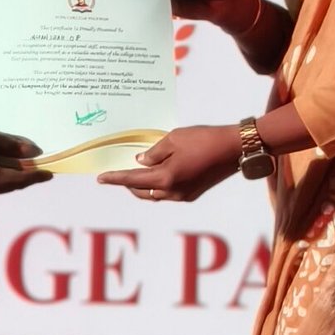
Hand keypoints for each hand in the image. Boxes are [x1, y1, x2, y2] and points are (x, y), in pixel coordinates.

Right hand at [0, 119, 48, 198]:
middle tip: (39, 168)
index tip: (49, 173)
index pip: (17, 180)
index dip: (34, 176)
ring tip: (24, 166)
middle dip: (25, 178)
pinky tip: (2, 167)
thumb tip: (31, 151)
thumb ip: (7, 144)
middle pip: (8, 187)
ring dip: (11, 179)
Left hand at [99, 125, 241, 203]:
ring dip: (144, 185)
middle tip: (118, 173)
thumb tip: (141, 162)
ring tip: (138, 171)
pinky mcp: (193, 193)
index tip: (100, 178)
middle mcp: (173, 192)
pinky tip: (159, 172)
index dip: (115, 178)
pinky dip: (159, 185)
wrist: (234, 149)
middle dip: (128, 184)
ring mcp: (184, 195)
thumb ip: (154, 152)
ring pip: (156, 194)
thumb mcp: (174, 139)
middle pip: (142, 192)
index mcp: (165, 178)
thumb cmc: (203, 139)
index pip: (132, 179)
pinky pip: (169, 193)